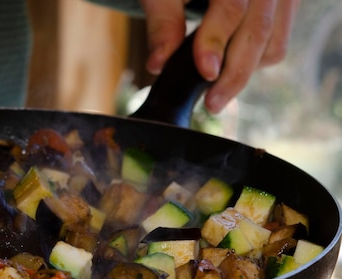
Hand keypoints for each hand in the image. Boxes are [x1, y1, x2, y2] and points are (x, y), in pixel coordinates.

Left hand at [140, 0, 299, 113]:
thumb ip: (163, 20)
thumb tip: (157, 64)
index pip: (231, 7)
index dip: (217, 42)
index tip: (205, 72)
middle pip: (258, 31)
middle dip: (234, 74)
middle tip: (213, 104)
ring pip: (273, 43)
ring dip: (245, 70)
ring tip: (216, 89)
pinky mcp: (286, 6)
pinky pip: (278, 42)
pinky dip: (256, 61)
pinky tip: (228, 65)